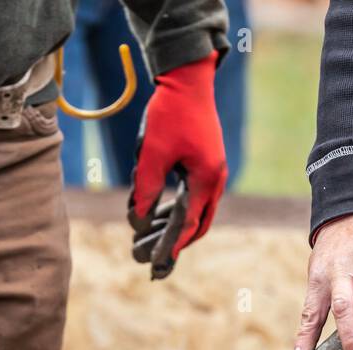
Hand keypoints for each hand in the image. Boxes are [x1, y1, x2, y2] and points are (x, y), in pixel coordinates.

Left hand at [128, 50, 226, 278]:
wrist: (187, 80)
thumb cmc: (169, 114)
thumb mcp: (151, 155)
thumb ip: (146, 191)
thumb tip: (138, 223)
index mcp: (205, 179)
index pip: (185, 224)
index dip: (168, 246)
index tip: (154, 267)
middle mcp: (214, 179)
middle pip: (196, 225)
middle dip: (173, 246)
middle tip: (152, 266)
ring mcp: (212, 172)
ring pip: (195, 213)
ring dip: (172, 230)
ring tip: (148, 243)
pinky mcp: (204, 164)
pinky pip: (193, 197)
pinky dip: (176, 211)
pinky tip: (159, 218)